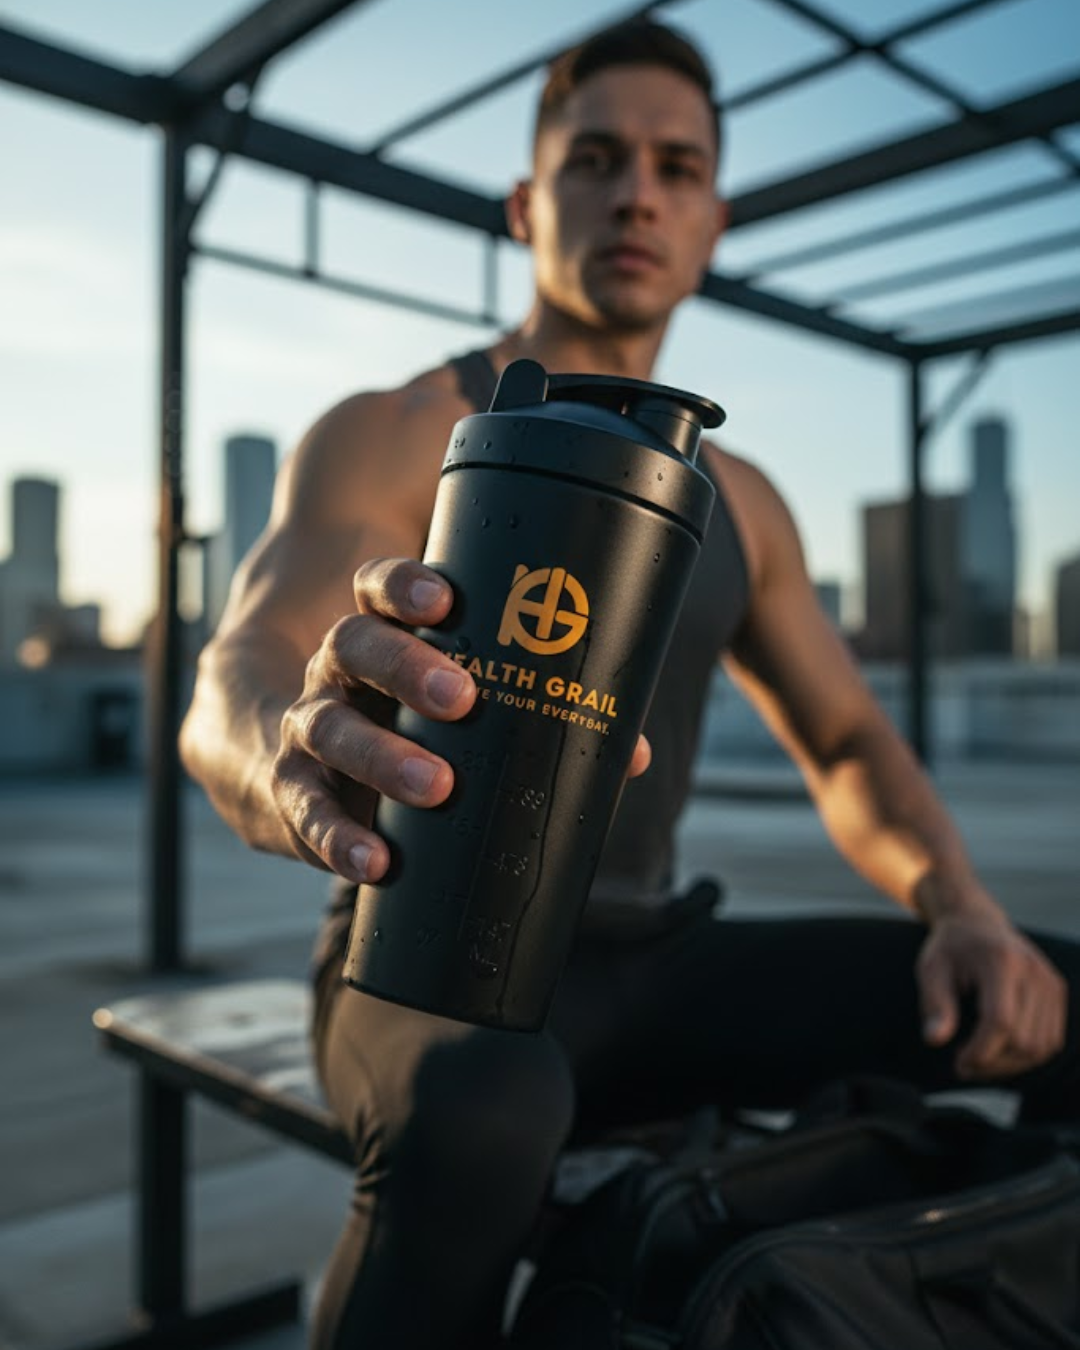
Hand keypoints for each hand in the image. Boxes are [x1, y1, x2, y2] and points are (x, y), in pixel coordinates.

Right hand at [271, 558, 650, 884]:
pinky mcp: (293, 793)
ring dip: (382, 756)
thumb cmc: (402, 725)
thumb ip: (537, 717)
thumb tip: (632, 754)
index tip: (443, 599)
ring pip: (327, 727)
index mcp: (379, 634)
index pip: (378, 588)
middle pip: (352, 645)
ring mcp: (309, 729)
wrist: (289, 763)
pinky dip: (337, 838)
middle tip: (461, 695)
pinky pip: (306, 810)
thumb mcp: (456, 705)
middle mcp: (335, 672)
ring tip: (437, 785)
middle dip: (405, 666)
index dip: (404, 586)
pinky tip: (375, 861)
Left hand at [917, 903, 1066, 1079]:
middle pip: (1023, 1040)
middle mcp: (1033, 971)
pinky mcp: (1057, 992)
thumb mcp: (931, 969)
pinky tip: (999, 1051)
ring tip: (980, 1060)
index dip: (981, 1052)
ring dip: (1009, 1065)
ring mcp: (1050, 982)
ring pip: (1040, 1047)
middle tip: (964, 1064)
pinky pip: (1050, 1040)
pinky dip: (1026, 1055)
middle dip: (992, 1062)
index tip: (958, 1063)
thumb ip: (935, 1003)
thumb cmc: (950, 949)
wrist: (976, 923)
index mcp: (1001, 960)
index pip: (1000, 1021)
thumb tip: (934, 1039)